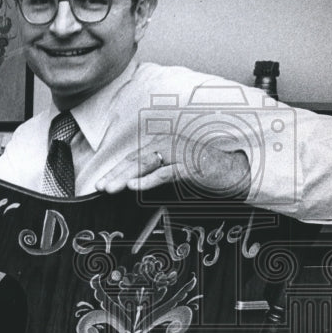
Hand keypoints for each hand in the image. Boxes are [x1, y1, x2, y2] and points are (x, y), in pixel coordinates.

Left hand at [95, 136, 250, 197]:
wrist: (231, 171)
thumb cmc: (202, 170)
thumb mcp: (173, 170)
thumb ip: (154, 172)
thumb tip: (131, 182)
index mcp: (161, 144)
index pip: (133, 158)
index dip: (115, 170)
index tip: (100, 183)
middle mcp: (167, 144)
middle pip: (135, 160)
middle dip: (115, 174)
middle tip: (100, 187)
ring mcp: (178, 153)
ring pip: (146, 165)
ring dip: (126, 177)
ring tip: (111, 188)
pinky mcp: (189, 165)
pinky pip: (164, 173)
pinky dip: (148, 180)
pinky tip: (134, 186)